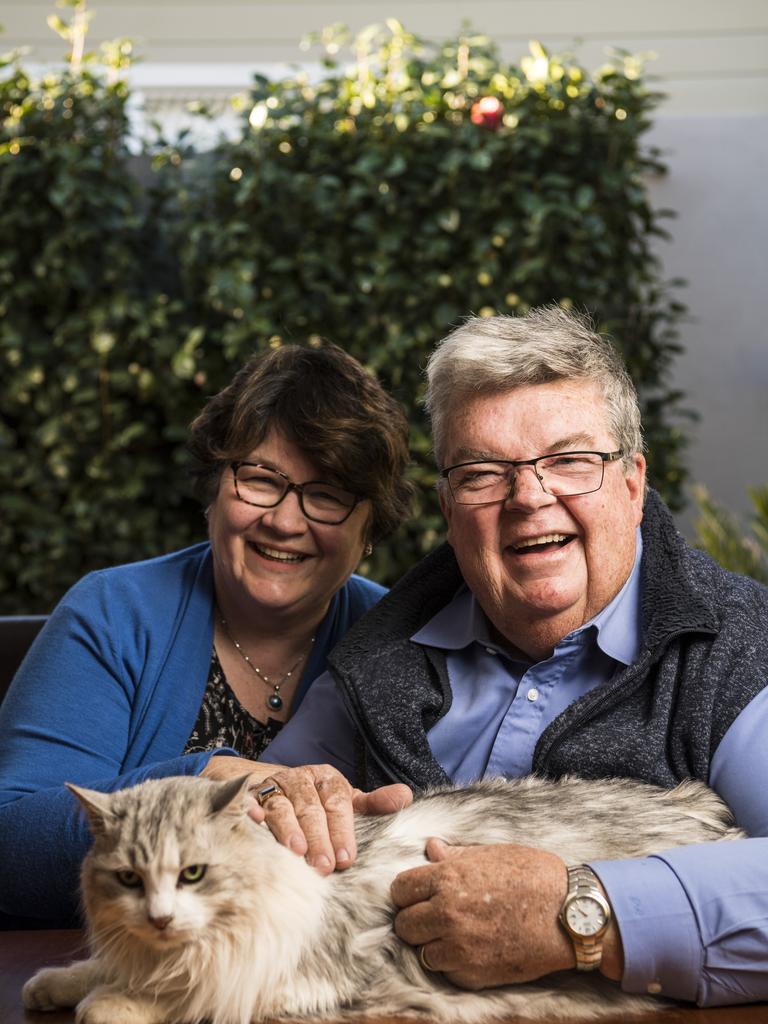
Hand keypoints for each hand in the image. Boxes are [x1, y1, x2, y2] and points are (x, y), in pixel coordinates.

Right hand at [204, 758, 411, 874]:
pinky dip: (251, 813)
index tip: (347, 858)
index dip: (342, 830)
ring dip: (288, 830)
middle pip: (310, 807)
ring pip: (281, 806)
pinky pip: (250, 804)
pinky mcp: (250, 797)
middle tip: (324, 867)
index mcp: (326, 778)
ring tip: (296, 853)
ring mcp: (273, 787)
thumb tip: (406, 796)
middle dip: (318, 838)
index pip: (337, 802)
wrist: (278, 788)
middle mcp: (299, 779)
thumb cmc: (320, 803)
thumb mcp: (347, 802)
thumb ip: (374, 804)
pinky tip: (254, 823)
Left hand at [391, 840, 573, 989]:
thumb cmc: (534, 876)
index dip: (408, 892)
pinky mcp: (475, 975)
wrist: (569, 914)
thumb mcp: (492, 853)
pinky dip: (453, 964)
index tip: (419, 894)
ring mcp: (460, 948)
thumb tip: (431, 847)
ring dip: (433, 944)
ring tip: (454, 934)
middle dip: (415, 919)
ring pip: (421, 952)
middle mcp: (447, 914)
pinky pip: (447, 972)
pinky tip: (471, 950)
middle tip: (434, 916)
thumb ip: (456, 855)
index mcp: (448, 879)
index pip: (400, 890)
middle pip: (404, 925)